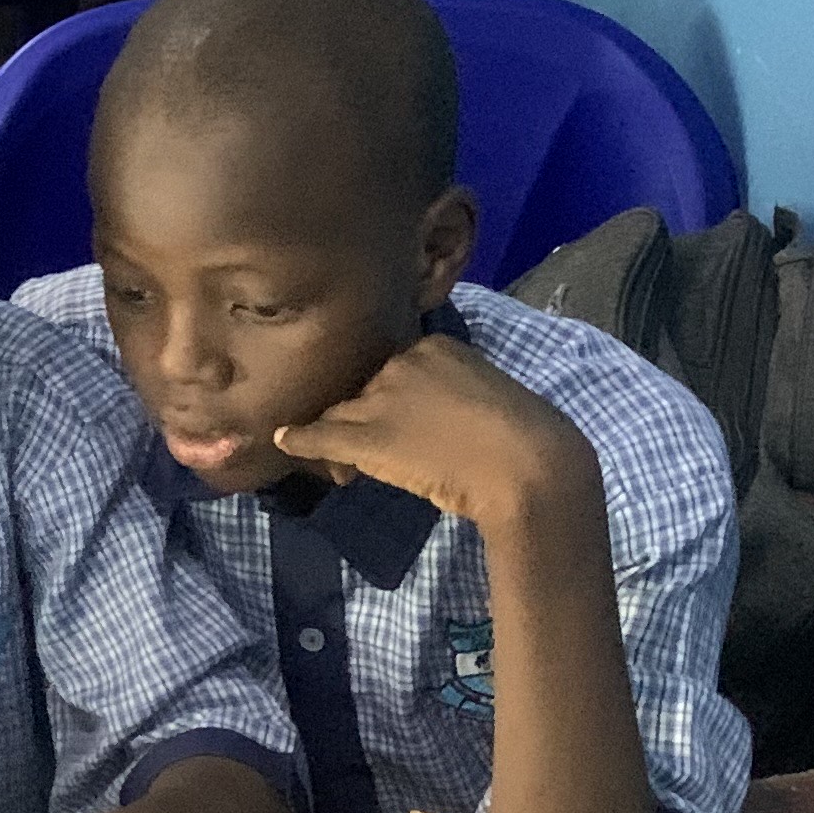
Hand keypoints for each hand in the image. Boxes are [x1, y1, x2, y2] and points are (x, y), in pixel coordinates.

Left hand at [274, 333, 597, 536]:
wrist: (529, 467)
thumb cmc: (526, 439)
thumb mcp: (490, 396)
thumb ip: (457, 392)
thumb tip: (440, 413)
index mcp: (437, 345)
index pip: (395, 368)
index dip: (389, 397)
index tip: (397, 419)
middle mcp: (402, 362)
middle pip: (364, 386)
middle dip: (361, 413)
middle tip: (371, 445)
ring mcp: (381, 397)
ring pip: (342, 411)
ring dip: (335, 431)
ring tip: (332, 457)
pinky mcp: (367, 436)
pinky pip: (322, 434)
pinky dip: (301, 440)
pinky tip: (283, 442)